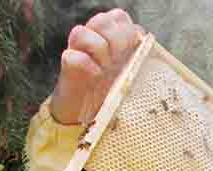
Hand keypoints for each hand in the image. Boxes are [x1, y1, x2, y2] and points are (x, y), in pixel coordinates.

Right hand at [50, 9, 143, 124]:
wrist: (91, 112)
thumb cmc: (114, 90)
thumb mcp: (132, 70)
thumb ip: (138, 52)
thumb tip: (144, 38)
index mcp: (110, 36)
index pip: (117, 17)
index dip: (127, 30)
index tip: (132, 48)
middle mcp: (92, 39)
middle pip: (101, 20)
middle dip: (115, 39)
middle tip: (119, 58)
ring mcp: (77, 51)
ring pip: (81, 32)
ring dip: (99, 49)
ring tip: (106, 67)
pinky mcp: (67, 67)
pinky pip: (73, 57)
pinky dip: (88, 66)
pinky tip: (96, 76)